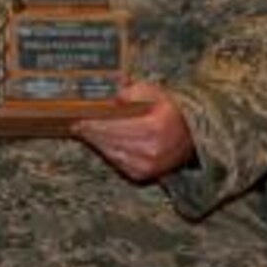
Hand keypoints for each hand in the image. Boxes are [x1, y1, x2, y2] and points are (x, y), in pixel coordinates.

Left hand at [73, 80, 194, 181]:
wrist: (189, 136)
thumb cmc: (169, 112)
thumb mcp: (154, 93)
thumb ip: (132, 92)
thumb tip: (112, 96)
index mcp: (154, 128)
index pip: (116, 126)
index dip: (96, 123)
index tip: (80, 118)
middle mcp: (151, 150)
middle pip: (111, 141)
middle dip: (92, 132)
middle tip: (76, 125)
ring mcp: (147, 166)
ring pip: (111, 153)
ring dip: (97, 142)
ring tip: (85, 132)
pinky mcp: (142, 174)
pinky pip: (117, 162)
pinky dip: (107, 152)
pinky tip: (99, 142)